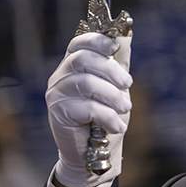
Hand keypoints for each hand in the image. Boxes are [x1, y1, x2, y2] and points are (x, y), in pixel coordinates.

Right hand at [45, 32, 132, 186]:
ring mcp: (57, 94)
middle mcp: (61, 75)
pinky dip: (108, 116)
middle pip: (82, 59)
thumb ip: (118, 62)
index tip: (114, 47)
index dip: (96, 40)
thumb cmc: (103, 114)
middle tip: (128, 84)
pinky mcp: (58, 113)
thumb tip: (127, 35)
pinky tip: (118, 126)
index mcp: (73, 64)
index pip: (78, 43)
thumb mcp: (115, 85)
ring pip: (87, 83)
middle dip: (110, 69)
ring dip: (113, 96)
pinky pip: (87, 108)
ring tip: (126, 108)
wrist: (90, 150)